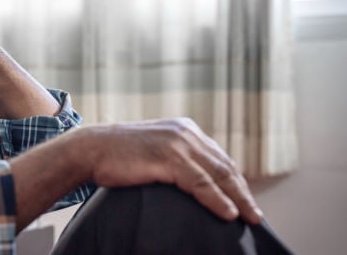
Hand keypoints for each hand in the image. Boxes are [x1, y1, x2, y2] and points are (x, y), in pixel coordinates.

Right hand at [75, 117, 262, 223]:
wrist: (90, 149)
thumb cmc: (117, 155)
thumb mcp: (153, 151)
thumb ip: (174, 160)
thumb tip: (193, 184)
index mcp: (184, 129)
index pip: (219, 158)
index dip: (235, 181)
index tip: (245, 201)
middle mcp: (186, 132)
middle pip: (224, 166)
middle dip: (242, 192)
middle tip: (256, 215)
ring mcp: (178, 143)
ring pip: (218, 175)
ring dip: (238, 199)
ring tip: (250, 218)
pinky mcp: (169, 157)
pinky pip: (201, 183)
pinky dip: (217, 200)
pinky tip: (228, 213)